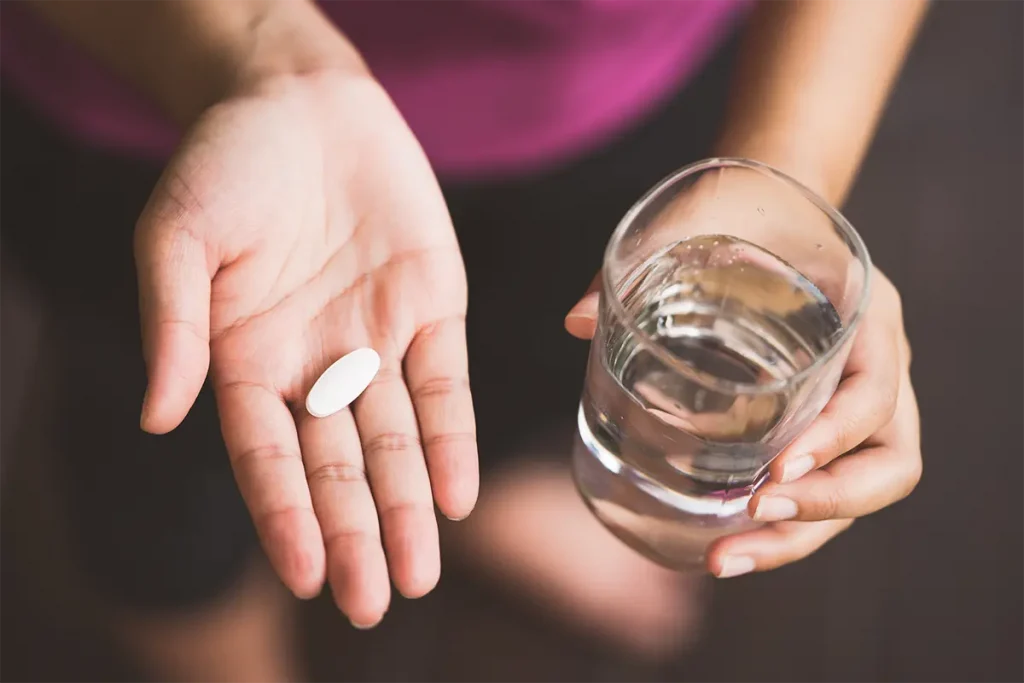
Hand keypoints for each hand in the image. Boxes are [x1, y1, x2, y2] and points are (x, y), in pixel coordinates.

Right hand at [135, 71, 477, 626]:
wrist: (302, 101)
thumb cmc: (227, 161)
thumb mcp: (179, 233)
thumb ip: (171, 323)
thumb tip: (156, 416)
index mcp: (245, 359)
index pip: (268, 457)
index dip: (287, 515)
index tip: (307, 575)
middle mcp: (313, 365)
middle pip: (338, 466)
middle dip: (356, 533)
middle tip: (375, 602)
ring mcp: (376, 341)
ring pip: (396, 441)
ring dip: (408, 506)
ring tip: (420, 574)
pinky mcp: (432, 311)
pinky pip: (445, 386)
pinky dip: (452, 438)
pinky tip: (457, 495)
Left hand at [564, 174, 920, 576]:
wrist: (767, 216)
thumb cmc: (739, 213)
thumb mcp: (699, 218)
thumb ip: (643, 259)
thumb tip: (576, 322)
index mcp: (867, 313)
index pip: (876, 392)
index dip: (835, 438)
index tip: (775, 469)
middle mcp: (876, 367)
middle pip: (885, 466)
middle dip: (821, 507)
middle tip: (749, 519)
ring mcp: (854, 404)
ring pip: (859, 492)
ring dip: (797, 537)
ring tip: (722, 558)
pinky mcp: (824, 427)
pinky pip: (822, 489)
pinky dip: (782, 527)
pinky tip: (721, 543)